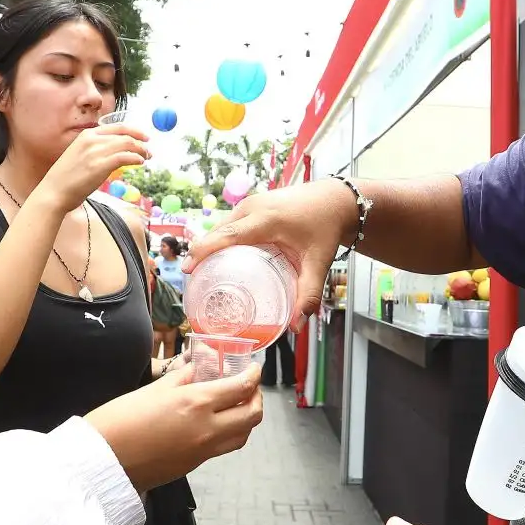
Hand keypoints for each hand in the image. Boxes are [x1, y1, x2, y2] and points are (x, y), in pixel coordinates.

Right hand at [34, 124, 150, 210]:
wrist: (54, 192)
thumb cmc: (65, 179)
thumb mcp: (79, 156)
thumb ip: (94, 150)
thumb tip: (114, 152)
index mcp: (86, 135)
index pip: (116, 127)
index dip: (134, 130)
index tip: (144, 137)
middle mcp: (92, 140)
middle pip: (124, 134)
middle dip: (140, 141)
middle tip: (149, 150)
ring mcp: (96, 152)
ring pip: (127, 144)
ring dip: (141, 150)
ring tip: (146, 158)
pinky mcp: (100, 166)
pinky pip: (125, 157)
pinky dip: (136, 158)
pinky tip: (140, 163)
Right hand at [84, 366, 262, 490]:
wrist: (103, 461)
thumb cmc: (120, 420)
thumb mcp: (153, 389)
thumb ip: (182, 378)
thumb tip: (197, 369)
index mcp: (197, 403)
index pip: (241, 388)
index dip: (253, 376)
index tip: (253, 369)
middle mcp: (208, 428)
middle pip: (252, 415)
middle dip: (257, 397)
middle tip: (250, 386)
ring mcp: (204, 450)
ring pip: (243, 435)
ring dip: (247, 418)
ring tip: (238, 404)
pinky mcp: (195, 465)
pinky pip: (224, 447)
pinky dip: (231, 432)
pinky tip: (218, 422)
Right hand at [187, 179, 355, 320]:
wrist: (336, 200)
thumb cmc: (326, 226)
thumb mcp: (318, 262)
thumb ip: (308, 294)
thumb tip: (296, 325)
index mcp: (266, 219)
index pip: (227, 236)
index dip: (204, 251)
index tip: (188, 268)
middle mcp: (253, 208)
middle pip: (218, 231)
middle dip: (201, 253)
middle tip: (192, 280)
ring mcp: (251, 203)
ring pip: (221, 225)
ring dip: (209, 245)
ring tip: (201, 271)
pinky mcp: (252, 205)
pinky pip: (229, 222)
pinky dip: (220, 238)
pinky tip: (218, 256)